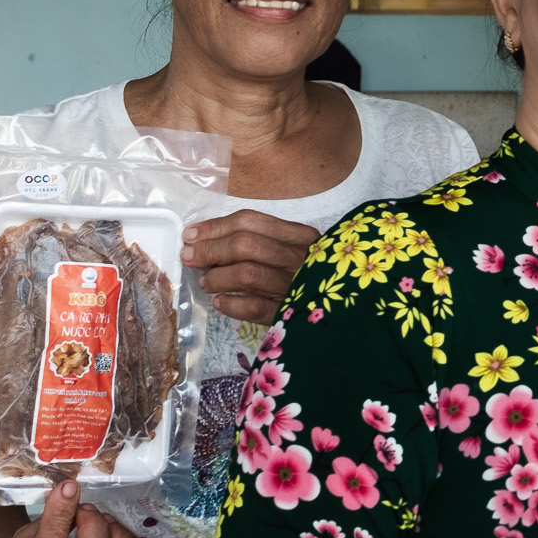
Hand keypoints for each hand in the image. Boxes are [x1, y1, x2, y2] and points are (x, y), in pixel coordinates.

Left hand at [182, 210, 320, 323]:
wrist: (347, 310)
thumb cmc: (313, 275)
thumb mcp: (297, 250)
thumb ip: (261, 242)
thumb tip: (207, 241)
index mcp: (301, 237)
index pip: (250, 222)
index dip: (214, 227)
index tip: (191, 236)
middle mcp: (299, 259)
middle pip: (244, 245)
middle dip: (209, 250)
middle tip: (190, 257)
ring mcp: (296, 287)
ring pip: (246, 274)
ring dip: (217, 277)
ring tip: (207, 282)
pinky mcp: (289, 315)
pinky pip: (253, 308)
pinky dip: (230, 304)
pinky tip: (221, 302)